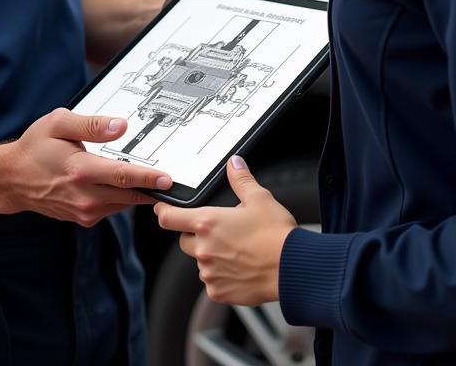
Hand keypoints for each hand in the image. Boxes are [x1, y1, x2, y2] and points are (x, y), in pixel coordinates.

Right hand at [9, 108, 171, 226]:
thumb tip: (120, 126)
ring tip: (148, 180)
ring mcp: (84, 210)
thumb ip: (91, 125)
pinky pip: (111, 208)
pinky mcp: (83, 218)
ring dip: (137, 193)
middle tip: (169, 181)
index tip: (168, 179)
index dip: (149, 178)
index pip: (123, 176)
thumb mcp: (58, 123)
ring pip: (122, 203)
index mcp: (80, 169)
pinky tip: (119, 184)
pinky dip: (121, 198)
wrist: (12, 178)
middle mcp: (84, 194)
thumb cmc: (35, 148)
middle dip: (152, 189)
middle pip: (129, 195)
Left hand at [155, 156, 295, 304]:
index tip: (163, 209)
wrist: (292, 269)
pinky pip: (212, 282)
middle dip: (194, 235)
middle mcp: (204, 249)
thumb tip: (234, 164)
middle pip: (183, 240)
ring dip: (210, 256)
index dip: (163, 212)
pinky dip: (221, 276)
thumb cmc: (276, 235)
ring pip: (200, 261)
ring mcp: (210, 272)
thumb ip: (241, 180)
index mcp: (207, 222)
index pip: (168, 217)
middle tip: (217, 231)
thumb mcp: (259, 199)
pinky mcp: (219, 292)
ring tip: (236, 250)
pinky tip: (239, 268)